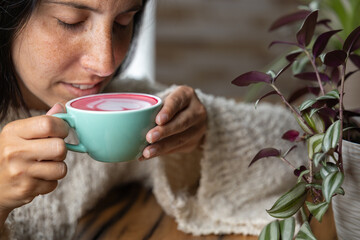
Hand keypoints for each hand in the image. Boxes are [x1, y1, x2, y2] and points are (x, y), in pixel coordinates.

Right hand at [0, 103, 68, 221]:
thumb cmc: (10, 154)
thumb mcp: (19, 133)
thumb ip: (42, 121)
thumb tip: (62, 107)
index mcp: (13, 131)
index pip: (48, 124)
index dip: (62, 127)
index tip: (60, 132)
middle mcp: (14, 151)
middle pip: (60, 147)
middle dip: (61, 150)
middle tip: (51, 152)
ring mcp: (20, 171)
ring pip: (61, 168)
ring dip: (57, 168)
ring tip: (44, 166)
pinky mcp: (26, 189)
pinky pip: (54, 184)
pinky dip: (49, 182)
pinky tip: (37, 178)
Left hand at [140, 86, 206, 159]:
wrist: (190, 115)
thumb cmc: (170, 105)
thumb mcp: (165, 98)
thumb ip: (153, 106)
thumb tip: (129, 118)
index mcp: (187, 95)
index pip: (178, 101)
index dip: (168, 110)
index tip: (158, 120)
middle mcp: (197, 111)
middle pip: (182, 122)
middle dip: (165, 131)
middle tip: (149, 137)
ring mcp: (198, 128)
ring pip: (180, 138)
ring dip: (162, 147)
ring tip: (147, 152)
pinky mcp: (194, 142)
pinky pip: (177, 148)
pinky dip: (161, 153)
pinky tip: (148, 155)